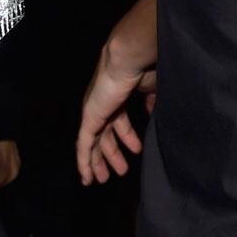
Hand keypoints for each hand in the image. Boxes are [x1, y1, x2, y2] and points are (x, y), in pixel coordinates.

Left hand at [76, 0, 158, 185]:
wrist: (128, 58)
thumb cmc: (144, 68)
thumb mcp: (153, 88)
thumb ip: (152, 101)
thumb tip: (153, 111)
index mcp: (118, 96)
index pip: (119, 122)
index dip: (127, 138)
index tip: (137, 150)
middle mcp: (104, 104)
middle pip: (105, 135)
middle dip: (112, 154)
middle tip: (121, 171)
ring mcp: (94, 112)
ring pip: (94, 143)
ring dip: (100, 161)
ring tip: (105, 179)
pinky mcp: (88, 118)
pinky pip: (83, 145)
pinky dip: (84, 162)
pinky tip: (86, 178)